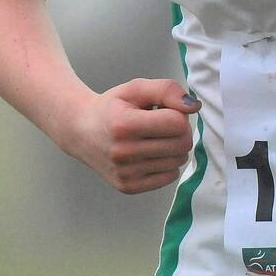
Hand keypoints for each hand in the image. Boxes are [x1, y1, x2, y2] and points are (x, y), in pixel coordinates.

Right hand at [65, 78, 200, 194]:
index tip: (164, 110)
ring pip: (178, 161)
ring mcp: (125, 173)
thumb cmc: (113, 107)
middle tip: (163, 123)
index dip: (178, 113)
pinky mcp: (129, 187)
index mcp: (124, 125)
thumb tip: (194, 107)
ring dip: (174, 147)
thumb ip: (167, 90)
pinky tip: (151, 153)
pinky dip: (168, 163)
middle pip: (181, 144)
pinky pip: (170, 177)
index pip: (177, 123)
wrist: (82, 131)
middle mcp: (123, 152)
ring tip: (153, 138)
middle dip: (180, 130)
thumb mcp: (136, 88)